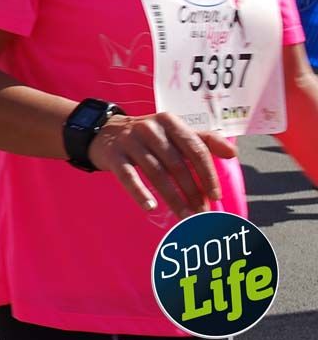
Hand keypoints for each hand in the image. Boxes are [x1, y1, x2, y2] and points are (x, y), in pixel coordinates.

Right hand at [87, 112, 237, 218]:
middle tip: (202, 214)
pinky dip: (140, 193)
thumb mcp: (174, 131)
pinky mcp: (113, 155)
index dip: (207, 174)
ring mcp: (130, 141)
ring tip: (185, 217)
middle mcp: (150, 128)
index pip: (195, 149)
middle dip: (192, 192)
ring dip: (173, 199)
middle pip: (177, 164)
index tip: (216, 195)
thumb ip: (204, 140)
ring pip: (156, 173)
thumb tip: (233, 153)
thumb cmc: (148, 136)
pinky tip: (150, 207)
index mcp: (170, 122)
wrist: (105, 131)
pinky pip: (128, 177)